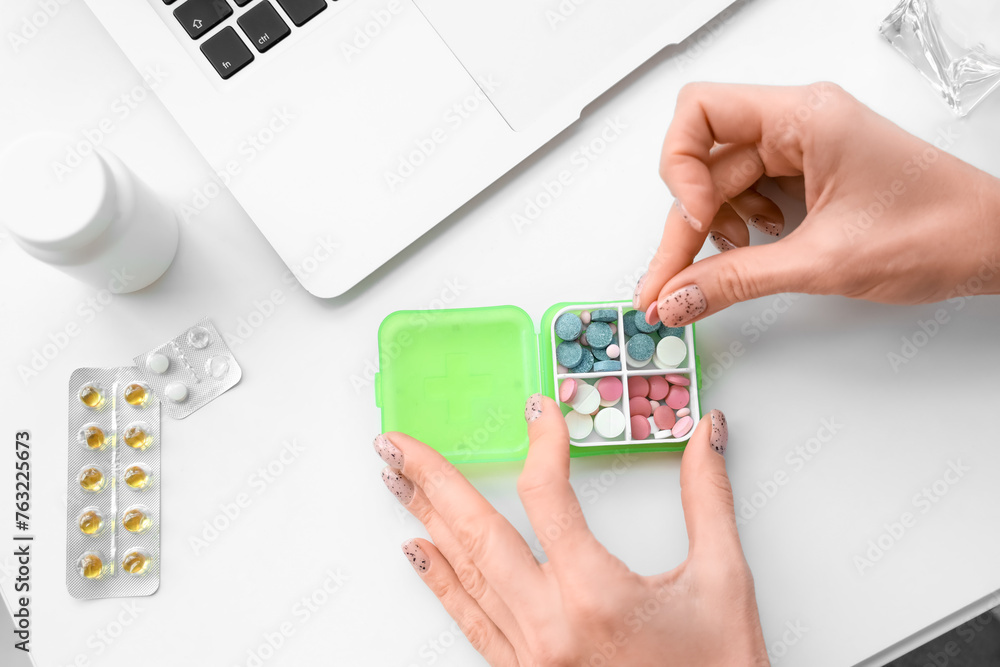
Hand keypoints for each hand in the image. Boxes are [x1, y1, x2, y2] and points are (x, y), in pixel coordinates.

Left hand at [374, 397, 767, 665]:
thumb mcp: (723, 584)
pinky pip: (471, 620)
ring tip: (396, 479)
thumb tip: (704, 436)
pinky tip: (418, 552)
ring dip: (427, 519)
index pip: (548, 497)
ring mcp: (530, 656)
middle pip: (478, 534)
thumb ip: (707, 501)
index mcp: (596, 595)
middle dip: (432, 480)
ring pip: (466, 574)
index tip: (539, 410)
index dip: (541, 443)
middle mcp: (550, 626)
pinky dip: (441, 581)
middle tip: (397, 442)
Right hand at [634, 82, 999, 325]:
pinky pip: (748, 193)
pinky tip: (757, 250)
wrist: (989, 245)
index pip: (700, 112)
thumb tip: (677, 297)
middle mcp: (799, 123)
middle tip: (667, 285)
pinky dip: (741, 228)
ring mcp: (803, 146)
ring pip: (721, 183)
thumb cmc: (936, 231)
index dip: (678, 168)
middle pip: (705, 163)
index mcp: (805, 117)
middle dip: (684, 227)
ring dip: (713, 229)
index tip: (689, 221)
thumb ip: (737, 280)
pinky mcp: (808, 172)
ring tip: (730, 264)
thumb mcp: (823, 263)